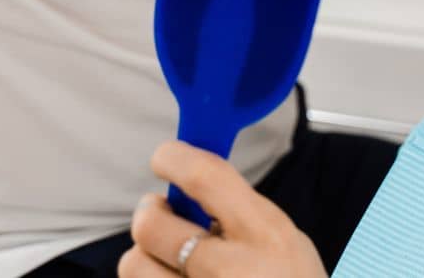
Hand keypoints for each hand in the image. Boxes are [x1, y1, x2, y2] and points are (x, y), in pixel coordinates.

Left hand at [120, 141, 326, 276]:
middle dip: (151, 213)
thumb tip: (187, 187)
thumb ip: (241, 213)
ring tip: (170, 259)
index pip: (204, 178)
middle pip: (151, 226)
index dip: (173, 158)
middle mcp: (230, 271)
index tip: (165, 157)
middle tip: (161, 212)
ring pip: (135, 265)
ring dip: (146, 257)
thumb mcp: (288, 242)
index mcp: (265, 235)